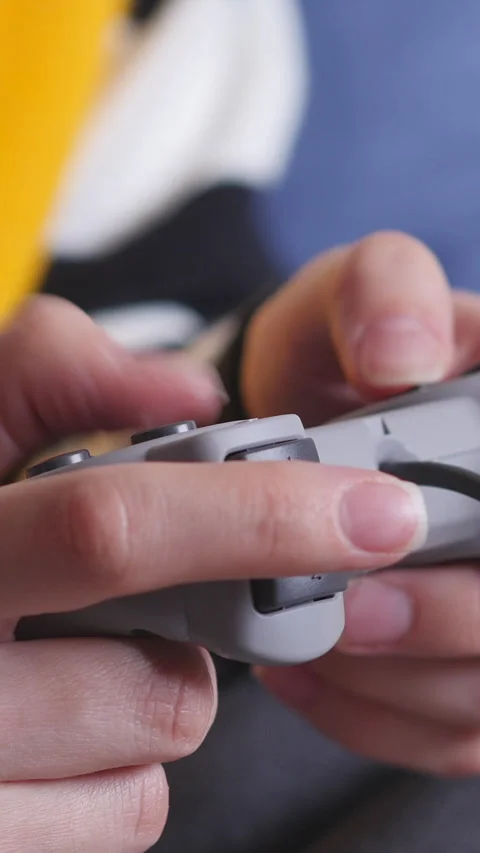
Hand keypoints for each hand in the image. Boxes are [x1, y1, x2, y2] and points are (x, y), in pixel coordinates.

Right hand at [0, 295, 424, 850]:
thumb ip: (58, 376)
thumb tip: (188, 392)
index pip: (110, 529)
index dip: (254, 514)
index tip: (365, 512)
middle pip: (159, 680)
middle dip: (199, 633)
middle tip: (149, 595)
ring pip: (158, 747)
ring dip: (153, 687)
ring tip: (78, 650)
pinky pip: (129, 810)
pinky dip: (125, 761)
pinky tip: (65, 720)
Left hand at [242, 230, 479, 777]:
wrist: (307, 418)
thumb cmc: (341, 351)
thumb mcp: (355, 291)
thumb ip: (384, 291)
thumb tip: (402, 359)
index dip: (473, 562)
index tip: (405, 536)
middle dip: (447, 621)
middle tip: (352, 608)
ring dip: (399, 684)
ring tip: (309, 642)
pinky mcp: (466, 667)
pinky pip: (454, 734)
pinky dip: (374, 719)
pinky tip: (307, 674)